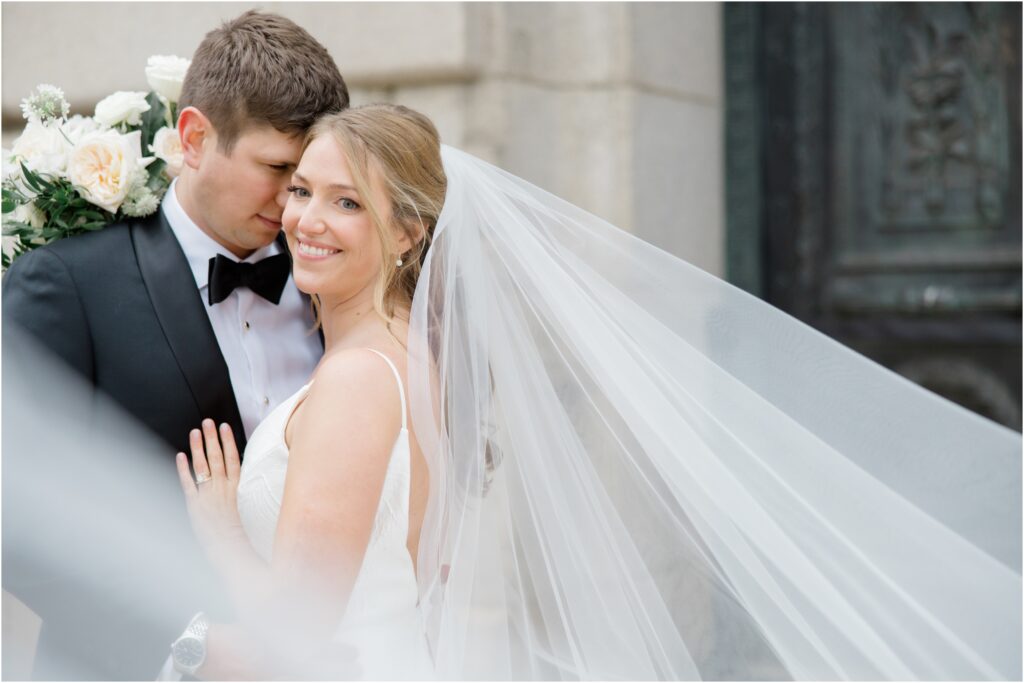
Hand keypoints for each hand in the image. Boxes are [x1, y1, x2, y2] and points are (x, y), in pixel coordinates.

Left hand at [176, 419, 248, 564]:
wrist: (229, 548)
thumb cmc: (241, 531)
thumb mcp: (248, 506)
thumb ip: (242, 489)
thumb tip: (240, 474)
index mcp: (236, 487)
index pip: (233, 458)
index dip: (228, 441)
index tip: (225, 427)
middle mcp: (222, 487)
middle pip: (217, 457)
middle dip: (212, 438)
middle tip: (208, 422)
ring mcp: (207, 494)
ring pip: (202, 465)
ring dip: (198, 447)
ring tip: (195, 432)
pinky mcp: (194, 505)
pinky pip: (188, 483)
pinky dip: (183, 469)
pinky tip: (180, 456)